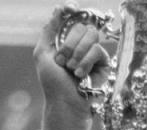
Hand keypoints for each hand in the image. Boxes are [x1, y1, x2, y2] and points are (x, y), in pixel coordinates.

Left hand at [34, 4, 110, 129]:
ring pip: (91, 35)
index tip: (70, 7)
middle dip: (69, 43)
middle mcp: (80, 43)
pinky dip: (86, 62)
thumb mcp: (42, 54)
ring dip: (77, 54)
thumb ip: (49, 30)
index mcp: (66, 39)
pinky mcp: (103, 62)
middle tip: (63, 61)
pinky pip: (98, 49)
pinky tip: (81, 75)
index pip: (72, 18)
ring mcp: (93, 52)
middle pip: (81, 25)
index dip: (71, 10)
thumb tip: (59, 9)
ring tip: (72, 70)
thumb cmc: (52, 82)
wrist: (65, 102)